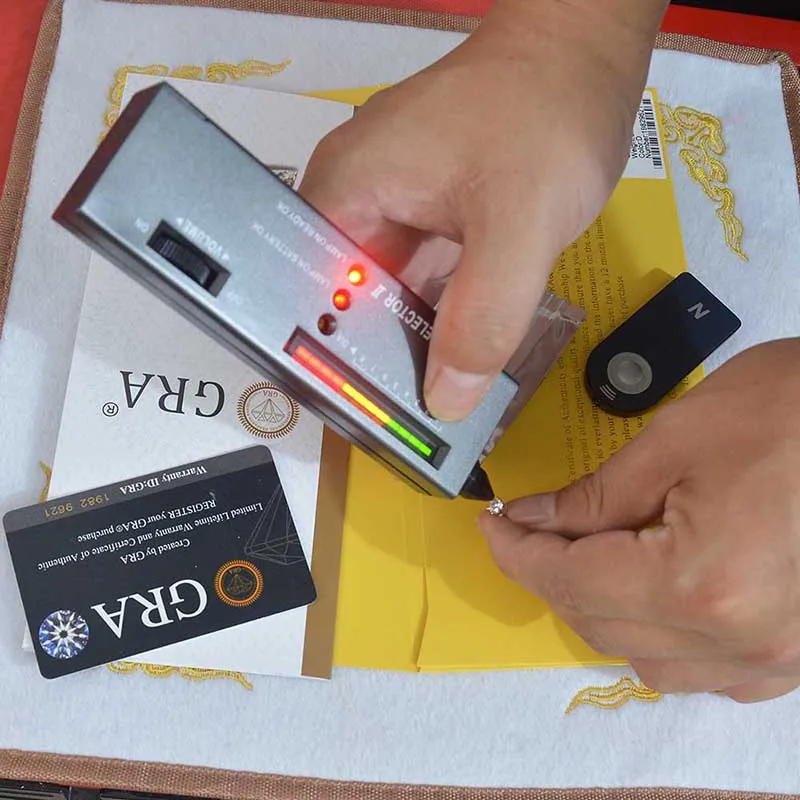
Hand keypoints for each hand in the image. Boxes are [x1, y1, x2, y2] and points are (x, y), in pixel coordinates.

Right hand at [300, 0, 666, 420]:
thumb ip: (482, 317)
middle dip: (370, 364)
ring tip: (420, 410)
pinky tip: (448, 361)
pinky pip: (417, 284)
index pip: (305, 293)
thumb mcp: (519, 225)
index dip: (324, 361)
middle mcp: (354, 201)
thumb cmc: (546, 115)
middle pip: (342, 304)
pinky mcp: (425, 218)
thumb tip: (446, 400)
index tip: (356, 416)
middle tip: (396, 428)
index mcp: (346, 189)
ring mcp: (390, 209)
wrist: (584, 56)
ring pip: (383, 300)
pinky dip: (434, 320)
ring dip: (406, 347)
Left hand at [480, 339, 799, 702]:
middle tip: (529, 530)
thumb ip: (595, 496)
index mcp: (701, 584)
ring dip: (601, 610)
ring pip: (649, 659)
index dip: (517, 553)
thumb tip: (532, 519)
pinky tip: (653, 591)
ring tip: (585, 555)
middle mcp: (739, 641)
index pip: (570, 582)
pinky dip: (661, 634)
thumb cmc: (788, 410)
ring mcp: (776, 658)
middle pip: (601, 626)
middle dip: (552, 577)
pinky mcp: (798, 654)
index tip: (492, 525)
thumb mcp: (674, 441)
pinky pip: (705, 670)